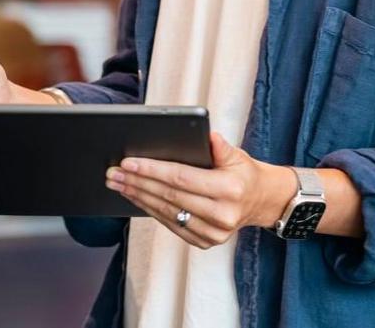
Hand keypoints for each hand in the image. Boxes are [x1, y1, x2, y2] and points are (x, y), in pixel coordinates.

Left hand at [105, 132, 295, 248]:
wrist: (261, 202)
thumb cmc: (243, 172)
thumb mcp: (237, 154)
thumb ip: (219, 146)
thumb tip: (205, 133)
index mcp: (229, 190)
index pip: (181, 178)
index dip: (152, 170)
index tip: (128, 162)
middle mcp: (222, 215)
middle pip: (169, 196)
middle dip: (137, 183)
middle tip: (113, 173)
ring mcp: (213, 233)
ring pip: (166, 213)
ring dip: (138, 197)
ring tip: (117, 184)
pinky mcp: (205, 242)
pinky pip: (171, 225)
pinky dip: (150, 210)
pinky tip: (135, 197)